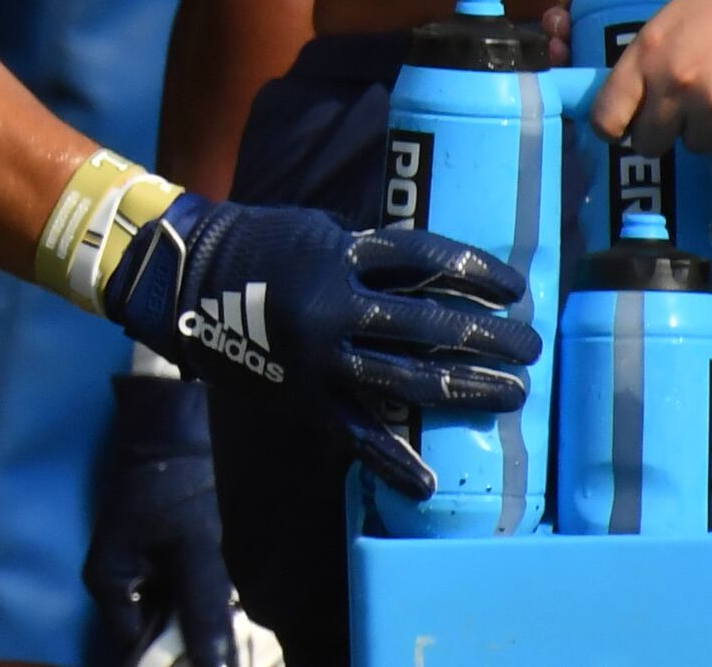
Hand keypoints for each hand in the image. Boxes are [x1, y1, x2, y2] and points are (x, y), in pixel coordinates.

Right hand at [84, 372, 236, 666]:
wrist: (176, 428)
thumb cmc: (176, 483)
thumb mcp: (194, 548)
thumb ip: (203, 610)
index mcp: (110, 583)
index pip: (134, 647)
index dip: (171, 663)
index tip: (209, 666)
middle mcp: (119, 585)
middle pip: (154, 636)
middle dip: (191, 647)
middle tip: (232, 654)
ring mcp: (140, 574)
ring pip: (172, 621)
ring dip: (202, 629)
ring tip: (237, 641)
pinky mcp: (161, 563)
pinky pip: (180, 601)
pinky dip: (204, 610)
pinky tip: (232, 617)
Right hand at [102, 193, 537, 499]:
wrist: (182, 282)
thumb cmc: (257, 246)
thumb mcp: (317, 230)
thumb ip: (371, 252)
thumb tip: (437, 273)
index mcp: (340, 254)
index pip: (428, 259)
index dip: (478, 270)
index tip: (515, 286)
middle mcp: (334, 305)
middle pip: (432, 322)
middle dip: (492, 337)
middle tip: (528, 347)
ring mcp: (320, 356)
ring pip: (410, 379)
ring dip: (469, 387)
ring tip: (511, 392)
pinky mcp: (303, 396)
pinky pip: (357, 434)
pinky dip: (394, 462)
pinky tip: (428, 482)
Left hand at [588, 0, 711, 159]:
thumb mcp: (663, 28)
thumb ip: (642, 67)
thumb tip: (629, 109)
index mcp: (645, 56)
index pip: (607, 118)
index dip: (612, 129)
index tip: (621, 129)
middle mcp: (675, 85)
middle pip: (649, 144)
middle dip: (661, 134)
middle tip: (675, 116)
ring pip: (697, 144)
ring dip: (705, 129)